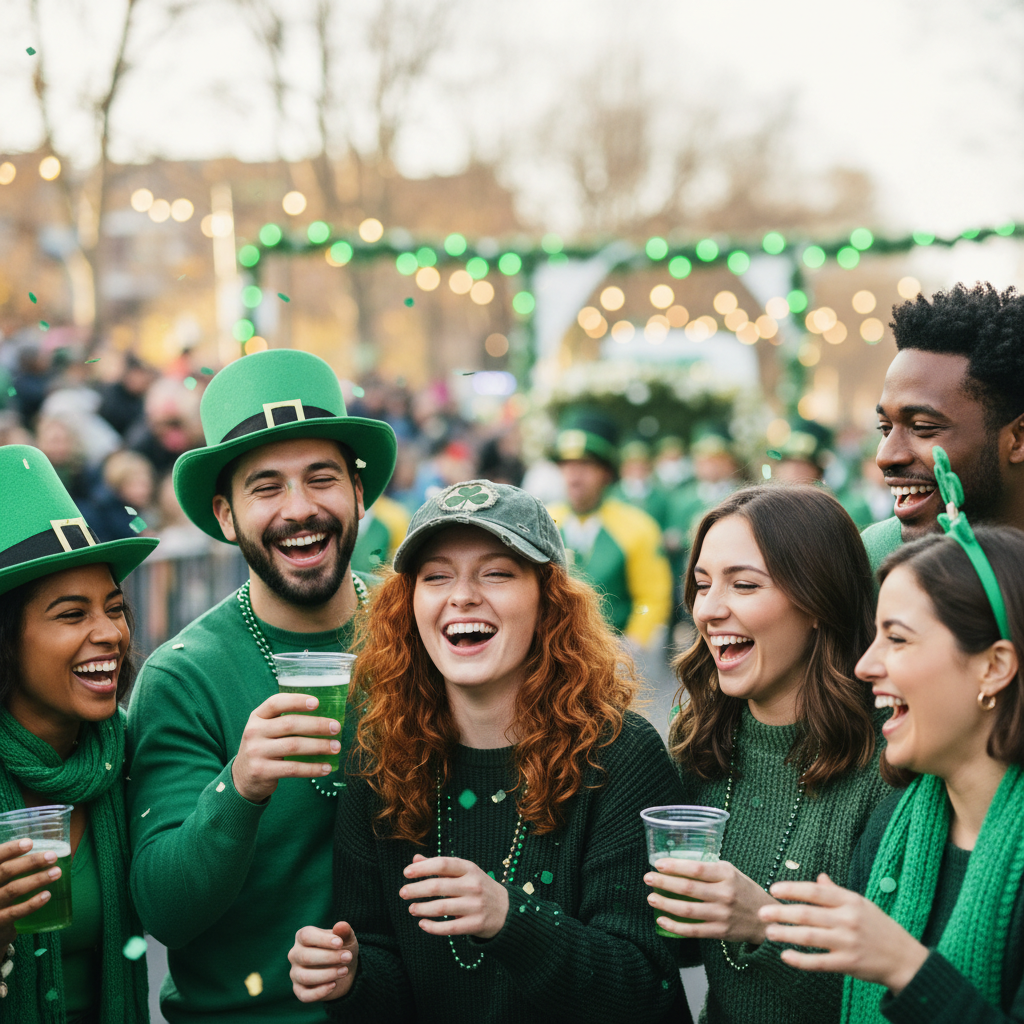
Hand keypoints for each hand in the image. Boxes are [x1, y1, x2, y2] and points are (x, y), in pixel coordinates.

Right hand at [0, 838, 63, 946]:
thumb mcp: (1, 877)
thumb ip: (10, 866)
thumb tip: (37, 845)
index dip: (10, 849)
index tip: (30, 843)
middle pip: (5, 871)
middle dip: (30, 862)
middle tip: (52, 856)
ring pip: (13, 890)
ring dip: (37, 879)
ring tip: (56, 872)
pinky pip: (14, 913)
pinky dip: (31, 904)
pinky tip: (47, 895)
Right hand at [232, 693, 341, 802]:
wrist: (243, 777)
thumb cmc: (265, 747)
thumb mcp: (267, 729)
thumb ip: (286, 720)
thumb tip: (327, 716)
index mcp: (257, 716)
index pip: (275, 702)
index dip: (297, 701)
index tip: (317, 702)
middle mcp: (254, 732)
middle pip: (290, 724)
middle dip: (317, 725)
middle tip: (336, 727)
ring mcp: (256, 752)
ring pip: (294, 746)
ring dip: (319, 746)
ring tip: (336, 747)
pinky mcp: (262, 771)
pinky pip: (292, 768)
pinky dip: (312, 768)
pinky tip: (327, 768)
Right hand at [288, 922, 358, 1002]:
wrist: (344, 968)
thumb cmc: (342, 948)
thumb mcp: (346, 938)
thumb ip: (344, 931)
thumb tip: (341, 926)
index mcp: (303, 936)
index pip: (306, 936)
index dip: (322, 940)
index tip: (340, 943)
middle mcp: (295, 954)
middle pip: (305, 956)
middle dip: (329, 958)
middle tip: (348, 957)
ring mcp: (295, 973)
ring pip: (305, 976)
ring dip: (327, 975)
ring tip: (344, 971)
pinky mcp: (299, 990)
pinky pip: (304, 995)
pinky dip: (319, 992)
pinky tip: (334, 985)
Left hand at [400, 854, 508, 939]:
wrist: (506, 910)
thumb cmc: (479, 887)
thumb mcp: (465, 872)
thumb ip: (440, 866)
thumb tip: (415, 860)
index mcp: (469, 869)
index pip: (443, 864)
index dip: (423, 868)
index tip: (406, 873)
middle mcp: (473, 885)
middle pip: (438, 887)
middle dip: (417, 890)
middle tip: (403, 892)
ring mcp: (475, 906)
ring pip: (441, 908)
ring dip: (422, 908)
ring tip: (411, 908)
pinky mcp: (475, 924)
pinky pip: (449, 928)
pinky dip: (433, 927)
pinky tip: (422, 924)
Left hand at [644, 857, 776, 943]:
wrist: (765, 919)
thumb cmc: (744, 890)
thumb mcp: (732, 872)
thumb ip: (710, 869)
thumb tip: (678, 863)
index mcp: (727, 875)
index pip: (697, 868)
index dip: (675, 866)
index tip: (658, 863)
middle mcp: (725, 894)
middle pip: (688, 888)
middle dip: (664, 883)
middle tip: (648, 878)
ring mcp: (722, 915)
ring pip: (688, 910)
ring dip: (665, 904)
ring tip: (651, 898)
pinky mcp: (720, 932)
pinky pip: (693, 930)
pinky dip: (674, 926)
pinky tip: (661, 920)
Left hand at [759, 873, 928, 993]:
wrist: (905, 959)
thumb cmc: (879, 927)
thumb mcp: (861, 904)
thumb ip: (837, 892)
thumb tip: (818, 877)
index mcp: (850, 901)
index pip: (815, 891)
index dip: (792, 889)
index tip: (773, 889)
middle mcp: (847, 919)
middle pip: (807, 914)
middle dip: (781, 913)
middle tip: (762, 913)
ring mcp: (848, 943)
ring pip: (810, 937)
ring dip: (786, 934)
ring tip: (768, 932)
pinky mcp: (848, 964)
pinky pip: (819, 962)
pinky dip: (801, 960)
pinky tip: (785, 956)